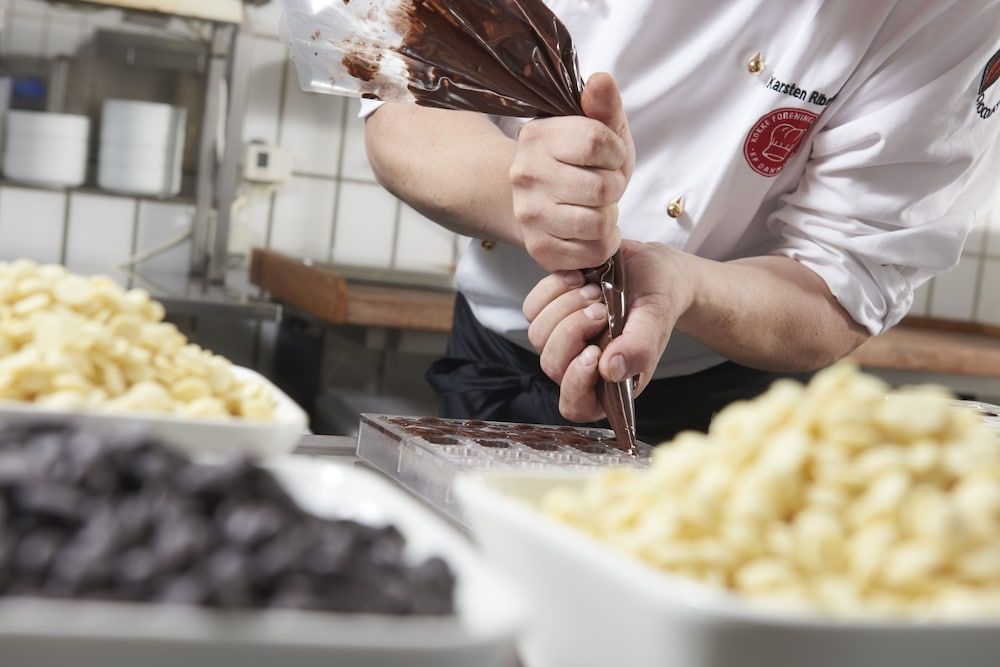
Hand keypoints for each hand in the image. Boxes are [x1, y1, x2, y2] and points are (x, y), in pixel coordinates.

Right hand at [509, 73, 635, 271]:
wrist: (543, 199)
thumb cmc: (579, 161)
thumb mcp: (597, 127)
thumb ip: (604, 105)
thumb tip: (601, 81)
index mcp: (537, 137)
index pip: (598, 143)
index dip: (616, 154)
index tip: (609, 158)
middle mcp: (526, 175)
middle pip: (602, 188)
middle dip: (614, 188)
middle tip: (603, 186)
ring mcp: (529, 215)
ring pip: (598, 223)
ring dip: (609, 217)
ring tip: (598, 208)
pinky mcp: (539, 248)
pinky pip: (593, 253)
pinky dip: (603, 243)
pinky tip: (593, 231)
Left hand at [522, 241, 693, 421]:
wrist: (649, 266)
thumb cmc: (657, 299)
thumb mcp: (655, 320)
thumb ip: (638, 348)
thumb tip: (610, 371)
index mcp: (610, 383)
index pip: (576, 405)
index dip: (576, 383)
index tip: (593, 352)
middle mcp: (581, 366)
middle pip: (552, 365)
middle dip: (573, 332)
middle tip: (601, 309)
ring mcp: (562, 341)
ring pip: (538, 336)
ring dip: (566, 307)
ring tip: (596, 290)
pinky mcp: (549, 313)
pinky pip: (533, 308)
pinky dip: (553, 290)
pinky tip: (580, 278)